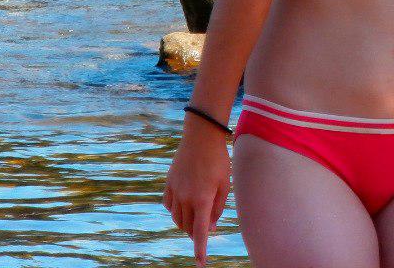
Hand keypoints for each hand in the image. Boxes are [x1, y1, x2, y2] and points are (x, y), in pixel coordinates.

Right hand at [163, 124, 230, 265]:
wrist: (201, 137)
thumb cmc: (218, 160)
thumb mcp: (225, 184)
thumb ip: (218, 209)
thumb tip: (211, 229)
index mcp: (202, 199)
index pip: (200, 232)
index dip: (200, 250)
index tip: (201, 264)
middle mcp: (185, 198)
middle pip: (188, 227)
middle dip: (196, 233)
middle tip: (205, 229)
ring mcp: (175, 191)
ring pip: (177, 219)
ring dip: (186, 224)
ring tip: (196, 217)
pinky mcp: (168, 184)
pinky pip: (169, 206)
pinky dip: (176, 212)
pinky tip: (183, 207)